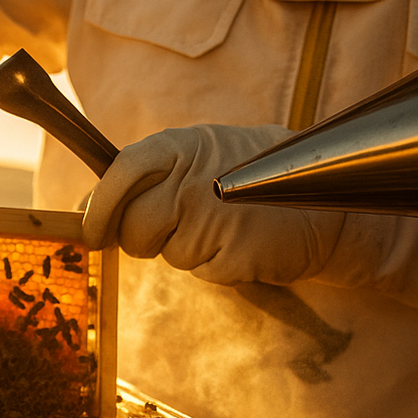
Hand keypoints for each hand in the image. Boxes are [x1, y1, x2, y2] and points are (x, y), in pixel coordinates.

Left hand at [82, 123, 350, 285]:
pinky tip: (240, 243)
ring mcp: (215, 218)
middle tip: (168, 233)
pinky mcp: (233, 254)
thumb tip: (89, 206)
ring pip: (167, 253)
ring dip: (186, 250)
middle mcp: (194, 179)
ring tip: (222, 227)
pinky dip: (216, 265)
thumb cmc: (252, 179)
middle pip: (134, 226)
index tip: (90, 231)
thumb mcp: (203, 155)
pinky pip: (201, 271)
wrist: (328, 205)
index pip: (121, 172)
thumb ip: (149, 176)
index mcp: (184, 146)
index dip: (99, 206)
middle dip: (141, 239)